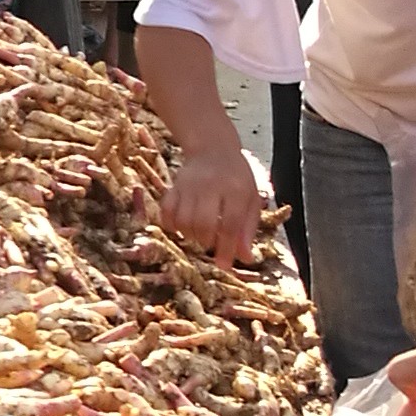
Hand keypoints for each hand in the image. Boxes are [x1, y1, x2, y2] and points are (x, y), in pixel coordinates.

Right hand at [160, 133, 261, 264]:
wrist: (213, 148)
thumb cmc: (236, 178)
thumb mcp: (250, 199)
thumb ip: (248, 229)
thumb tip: (245, 258)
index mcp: (236, 189)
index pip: (230, 224)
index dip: (227, 248)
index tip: (225, 266)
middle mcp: (211, 186)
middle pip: (203, 224)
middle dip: (206, 241)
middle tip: (211, 241)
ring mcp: (189, 185)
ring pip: (183, 220)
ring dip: (190, 235)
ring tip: (199, 233)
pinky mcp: (173, 186)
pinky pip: (166, 212)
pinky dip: (171, 225)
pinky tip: (181, 226)